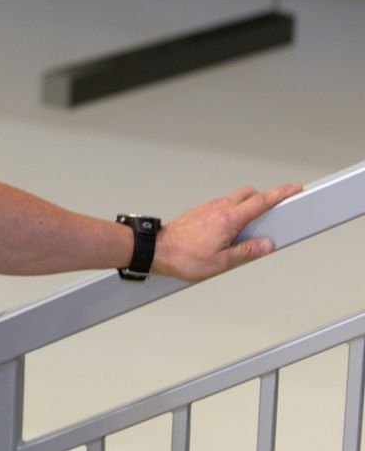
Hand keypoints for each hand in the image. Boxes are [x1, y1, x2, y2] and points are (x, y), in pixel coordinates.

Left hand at [153, 183, 302, 281]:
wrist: (156, 250)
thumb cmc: (183, 257)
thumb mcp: (222, 262)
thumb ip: (247, 252)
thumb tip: (266, 245)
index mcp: (229, 219)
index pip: (261, 201)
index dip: (280, 193)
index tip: (295, 189)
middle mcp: (219, 208)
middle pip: (250, 194)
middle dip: (265, 198)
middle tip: (276, 209)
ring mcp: (208, 207)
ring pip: (235, 198)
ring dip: (247, 206)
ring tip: (252, 226)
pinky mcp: (200, 210)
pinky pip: (222, 205)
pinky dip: (233, 210)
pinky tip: (231, 228)